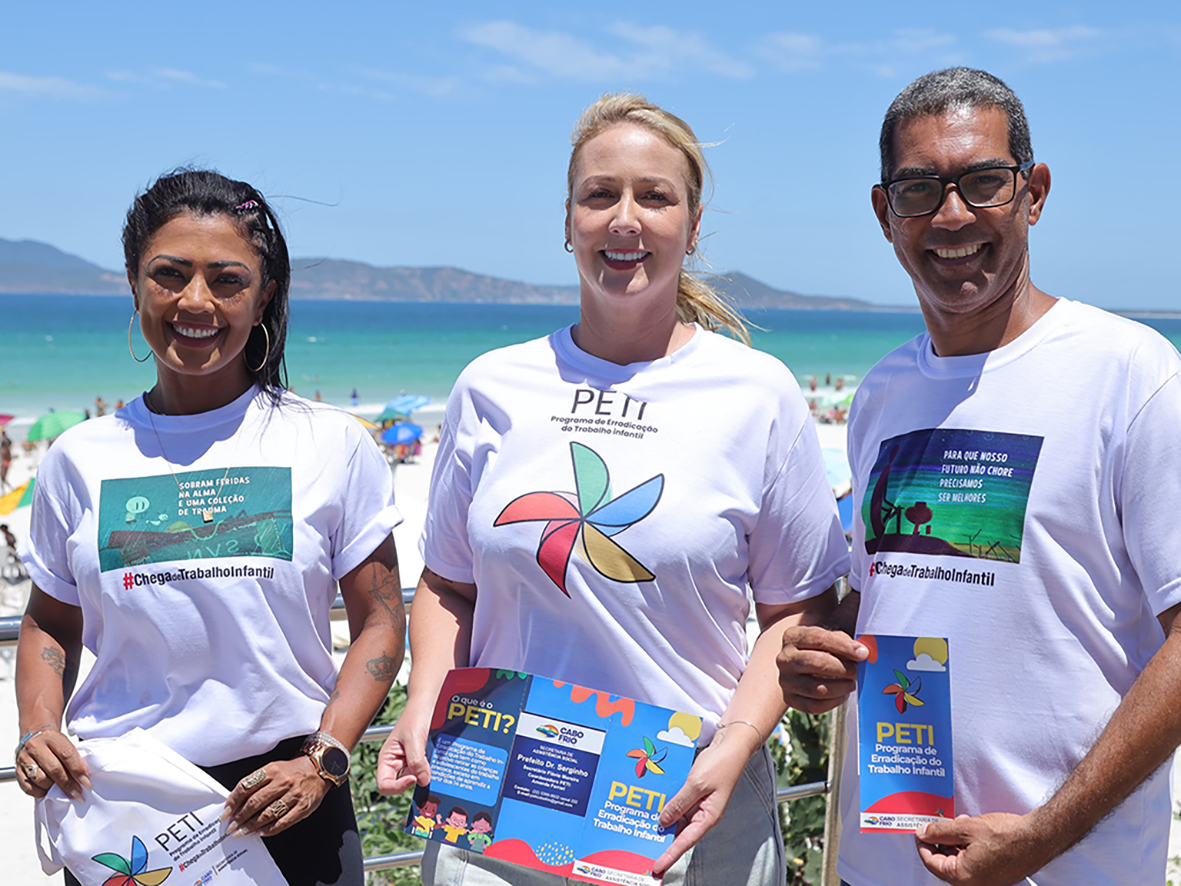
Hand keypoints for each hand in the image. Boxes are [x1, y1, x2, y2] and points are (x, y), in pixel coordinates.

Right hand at [15, 726, 89, 799]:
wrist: (33, 735)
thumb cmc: (53, 742)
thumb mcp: (64, 742)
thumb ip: (72, 758)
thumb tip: (82, 778)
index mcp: (51, 737)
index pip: (67, 755)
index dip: (78, 770)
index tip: (86, 783)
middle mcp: (35, 747)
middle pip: (54, 769)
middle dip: (68, 784)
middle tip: (77, 794)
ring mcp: (24, 759)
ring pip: (41, 779)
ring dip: (54, 789)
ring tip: (63, 792)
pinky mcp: (17, 771)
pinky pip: (28, 787)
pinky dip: (40, 792)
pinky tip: (47, 791)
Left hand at [222, 756, 329, 837]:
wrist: (320, 768)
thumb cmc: (293, 770)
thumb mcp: (273, 768)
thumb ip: (256, 782)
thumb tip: (237, 803)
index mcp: (272, 770)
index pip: (246, 787)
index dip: (233, 802)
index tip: (226, 813)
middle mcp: (282, 781)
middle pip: (255, 802)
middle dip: (240, 818)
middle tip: (231, 827)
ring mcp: (294, 795)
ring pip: (268, 814)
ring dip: (252, 826)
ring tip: (243, 832)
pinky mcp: (303, 807)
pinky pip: (283, 822)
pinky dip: (269, 830)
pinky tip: (260, 833)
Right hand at [376, 712, 430, 794]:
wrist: (426, 705)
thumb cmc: (414, 717)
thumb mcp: (414, 738)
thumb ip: (416, 760)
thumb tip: (423, 781)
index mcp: (386, 760)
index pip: (384, 785)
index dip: (398, 787)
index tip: (413, 778)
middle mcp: (396, 764)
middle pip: (400, 786)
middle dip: (413, 781)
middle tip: (424, 772)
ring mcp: (409, 763)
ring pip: (415, 779)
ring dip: (423, 775)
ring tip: (430, 764)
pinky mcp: (420, 761)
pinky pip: (424, 772)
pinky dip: (430, 771)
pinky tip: (434, 762)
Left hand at [650, 725, 755, 876]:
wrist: (730, 745)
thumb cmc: (720, 764)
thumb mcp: (696, 784)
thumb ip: (679, 803)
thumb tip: (663, 821)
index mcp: (708, 817)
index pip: (685, 841)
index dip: (670, 855)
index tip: (657, 867)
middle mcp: (702, 814)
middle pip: (680, 833)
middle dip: (663, 843)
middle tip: (645, 852)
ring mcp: (698, 803)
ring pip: (677, 818)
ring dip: (662, 823)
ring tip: (643, 832)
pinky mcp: (693, 792)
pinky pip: (677, 803)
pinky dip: (666, 806)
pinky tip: (652, 806)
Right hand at [776, 625, 866, 713]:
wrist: (799, 665)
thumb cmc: (819, 649)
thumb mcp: (828, 638)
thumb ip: (843, 642)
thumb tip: (862, 653)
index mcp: (792, 636)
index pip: (819, 639)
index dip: (844, 646)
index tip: (863, 653)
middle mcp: (784, 658)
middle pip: (817, 663)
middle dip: (843, 668)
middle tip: (857, 671)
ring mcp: (785, 680)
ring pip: (818, 689)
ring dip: (841, 687)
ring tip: (850, 683)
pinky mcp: (789, 699)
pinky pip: (815, 706)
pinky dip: (834, 702)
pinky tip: (842, 694)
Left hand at [916, 812, 1047, 884]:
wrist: (1036, 838)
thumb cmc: (1006, 836)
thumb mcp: (965, 828)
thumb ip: (940, 831)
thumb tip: (923, 833)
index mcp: (962, 877)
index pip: (931, 862)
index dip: (923, 844)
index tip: (920, 832)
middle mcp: (973, 884)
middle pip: (945, 862)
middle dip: (942, 840)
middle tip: (940, 824)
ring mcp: (985, 881)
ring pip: (960, 860)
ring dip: (956, 841)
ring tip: (960, 823)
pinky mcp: (995, 876)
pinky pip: (973, 862)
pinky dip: (968, 847)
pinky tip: (972, 831)